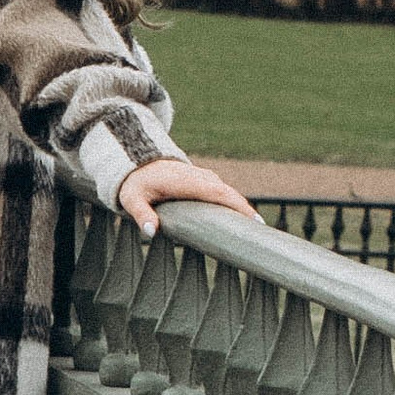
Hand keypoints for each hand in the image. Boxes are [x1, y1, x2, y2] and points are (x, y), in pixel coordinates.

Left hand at [119, 154, 263, 236]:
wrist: (139, 162)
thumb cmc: (137, 183)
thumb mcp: (132, 199)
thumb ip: (142, 215)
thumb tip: (152, 232)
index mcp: (188, 182)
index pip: (219, 193)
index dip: (238, 206)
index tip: (253, 221)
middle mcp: (201, 178)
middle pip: (230, 194)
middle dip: (246, 211)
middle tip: (262, 231)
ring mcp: (206, 179)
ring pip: (229, 194)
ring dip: (242, 209)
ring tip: (255, 230)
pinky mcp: (206, 182)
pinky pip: (224, 194)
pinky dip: (235, 205)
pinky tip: (241, 221)